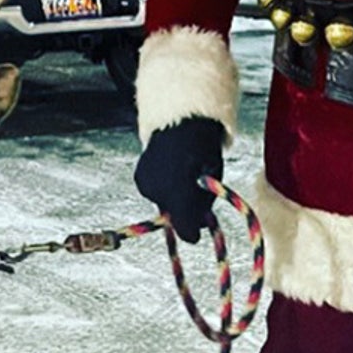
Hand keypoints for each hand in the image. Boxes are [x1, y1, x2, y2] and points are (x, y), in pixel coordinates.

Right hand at [133, 117, 224, 242]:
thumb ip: (204, 204)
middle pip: (174, 215)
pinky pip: (154, 192)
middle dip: (186, 212)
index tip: (196, 233)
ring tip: (185, 178)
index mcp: (180, 189)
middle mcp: (157, 189)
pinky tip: (172, 173)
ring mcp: (145, 183)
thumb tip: (200, 224)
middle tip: (198, 194)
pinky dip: (163, 189)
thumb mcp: (213, 176)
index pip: (184, 227)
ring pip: (163, 204)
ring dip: (174, 199)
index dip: (192, 232)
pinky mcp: (139, 178)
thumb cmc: (203, 147)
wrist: (181, 119)